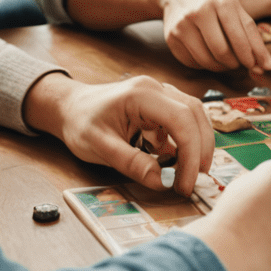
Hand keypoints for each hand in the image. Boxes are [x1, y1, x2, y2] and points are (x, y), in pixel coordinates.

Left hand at [25, 72, 214, 195]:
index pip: (181, 119)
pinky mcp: (162, 104)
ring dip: (198, 145)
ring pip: (195, 115)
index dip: (191, 152)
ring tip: (191, 173)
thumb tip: (161, 181)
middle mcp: (157, 88)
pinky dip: (188, 141)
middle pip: (195, 114)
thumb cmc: (80, 123)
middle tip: (193, 182)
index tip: (186, 182)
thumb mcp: (98, 146)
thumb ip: (130, 162)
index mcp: (141, 93)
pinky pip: (185, 120)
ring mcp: (162, 93)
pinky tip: (180, 161)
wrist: (70, 107)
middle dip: (200, 150)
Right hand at [156, 0, 270, 74]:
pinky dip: (204, 65)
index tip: (255, 65)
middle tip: (239, 63)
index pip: (238, 37)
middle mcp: (199, 12)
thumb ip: (251, 34)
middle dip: (234, 63)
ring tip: (226, 61)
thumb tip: (267, 65)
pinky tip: (209, 56)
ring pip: (205, 60)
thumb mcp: (235, 7)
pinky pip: (191, 62)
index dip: (249, 56)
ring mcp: (182, 25)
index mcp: (221, 2)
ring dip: (220, 67)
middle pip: (221, 52)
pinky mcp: (171, 37)